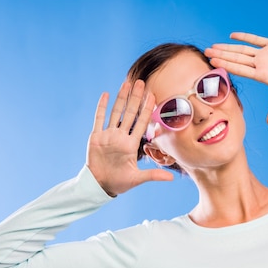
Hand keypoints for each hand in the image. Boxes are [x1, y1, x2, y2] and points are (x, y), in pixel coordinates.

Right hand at [86, 80, 172, 195]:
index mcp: (131, 145)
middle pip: (130, 113)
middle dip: (136, 98)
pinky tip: (106, 94)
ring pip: (116, 112)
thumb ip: (153, 175)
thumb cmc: (119, 182)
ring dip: (121, 98)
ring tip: (127, 83)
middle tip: (141, 82)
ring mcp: (108, 135)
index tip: (153, 96)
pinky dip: (102, 106)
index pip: (141, 123)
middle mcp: (121, 137)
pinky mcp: (96, 137)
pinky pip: (99, 119)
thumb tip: (171, 177)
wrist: (100, 185)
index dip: (147, 109)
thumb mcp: (137, 178)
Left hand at [205, 32, 267, 123]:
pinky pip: (256, 39)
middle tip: (206, 53)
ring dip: (228, 47)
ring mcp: (266, 54)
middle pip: (237, 59)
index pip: (240, 70)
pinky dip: (245, 37)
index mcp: (263, 75)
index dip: (226, 66)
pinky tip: (232, 36)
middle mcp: (261, 64)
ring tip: (214, 46)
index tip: (213, 64)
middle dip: (222, 55)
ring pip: (243, 50)